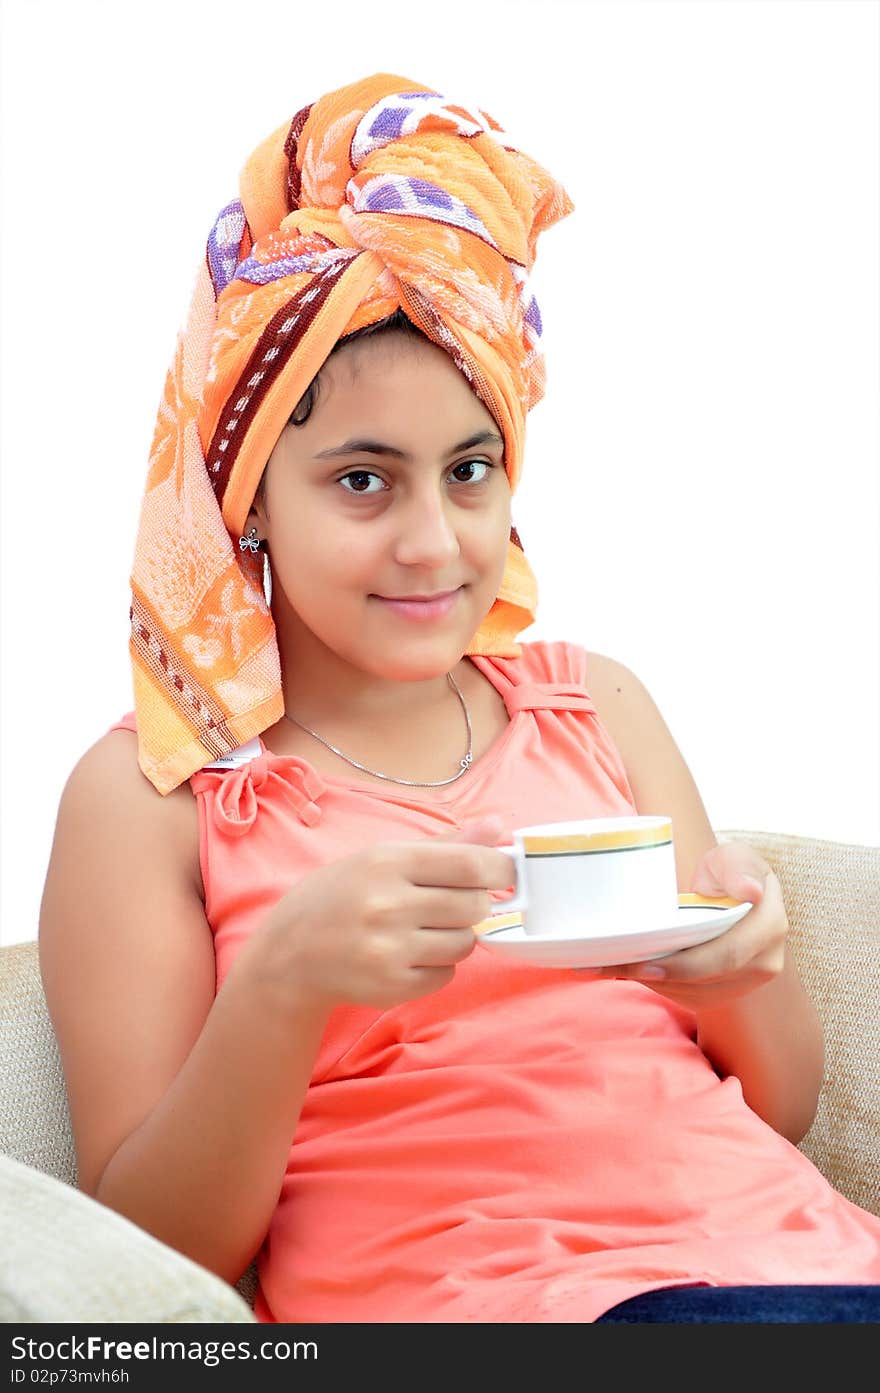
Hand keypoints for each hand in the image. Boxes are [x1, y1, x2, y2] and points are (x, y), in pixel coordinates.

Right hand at [249, 816, 512, 1012]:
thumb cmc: (339, 897)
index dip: (500, 869)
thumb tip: (498, 826)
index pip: (469, 866)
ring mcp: (390, 950)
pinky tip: (410, 954)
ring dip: (458, 936)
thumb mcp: (380, 858)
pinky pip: (447, 975)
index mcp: (386, 863)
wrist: (289, 955)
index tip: (508, 873)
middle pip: (474, 906)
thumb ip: (444, 845)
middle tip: (454, 903)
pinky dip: (439, 965)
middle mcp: (388, 905)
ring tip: (426, 929)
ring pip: (465, 943)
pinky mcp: (392, 986)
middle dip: (475, 904)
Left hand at [594, 840, 788, 1010]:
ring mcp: (746, 983)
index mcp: (770, 925)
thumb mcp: (733, 857)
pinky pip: (689, 997)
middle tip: (619, 967)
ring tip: (612, 967)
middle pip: (706, 979)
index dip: (686, 964)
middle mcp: (765, 961)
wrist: (729, 896)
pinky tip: (630, 971)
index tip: (647, 963)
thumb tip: (750, 891)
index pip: (728, 954)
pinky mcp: (724, 993)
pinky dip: (658, 986)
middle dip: (661, 976)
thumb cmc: (728, 873)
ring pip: (694, 993)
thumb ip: (738, 866)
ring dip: (653, 983)